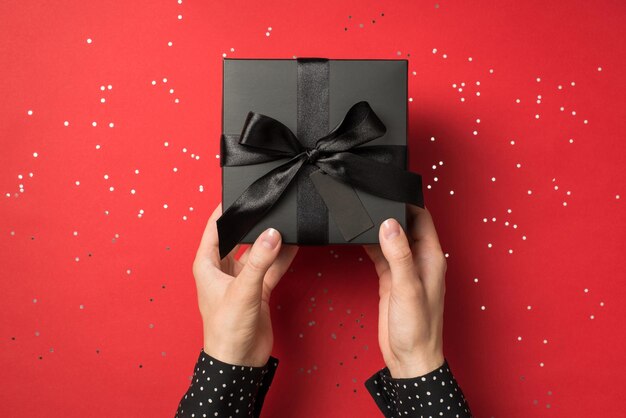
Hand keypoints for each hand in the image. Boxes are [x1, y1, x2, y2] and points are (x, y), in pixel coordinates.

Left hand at [192, 203, 298, 366]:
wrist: (239, 362)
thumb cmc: (226, 331)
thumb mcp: (242, 290)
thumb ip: (259, 261)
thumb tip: (273, 234)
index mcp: (207, 265)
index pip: (214, 229)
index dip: (224, 211)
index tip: (238, 193)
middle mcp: (222, 269)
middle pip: (237, 237)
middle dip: (251, 224)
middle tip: (266, 206)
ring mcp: (241, 279)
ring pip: (257, 251)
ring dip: (269, 241)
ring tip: (284, 223)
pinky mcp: (258, 289)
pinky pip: (271, 266)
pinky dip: (282, 257)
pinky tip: (294, 245)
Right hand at [363, 204, 445, 377]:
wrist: (409, 358)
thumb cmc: (418, 329)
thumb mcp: (407, 288)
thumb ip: (399, 255)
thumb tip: (389, 225)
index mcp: (431, 258)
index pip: (422, 219)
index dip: (408, 203)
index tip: (388, 190)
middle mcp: (419, 260)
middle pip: (405, 226)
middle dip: (389, 212)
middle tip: (370, 200)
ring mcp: (404, 270)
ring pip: (391, 239)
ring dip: (378, 229)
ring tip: (361, 215)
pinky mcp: (390, 280)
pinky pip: (380, 255)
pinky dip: (370, 245)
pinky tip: (358, 239)